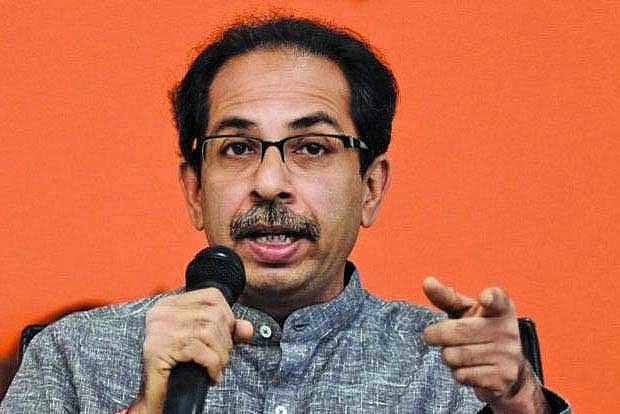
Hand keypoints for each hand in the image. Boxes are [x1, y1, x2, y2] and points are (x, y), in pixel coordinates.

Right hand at [130, 288, 253, 413]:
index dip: (227, 317)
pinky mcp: (157, 348)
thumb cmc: (177, 368)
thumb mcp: (204, 343)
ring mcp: (158, 328)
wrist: (156, 395)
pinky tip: (212, 375)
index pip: (211, 296)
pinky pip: (199, 350)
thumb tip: (247, 328)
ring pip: (209, 332)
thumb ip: (225, 331)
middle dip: (225, 340)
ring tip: (218, 367)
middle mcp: (162, 312)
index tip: (226, 337)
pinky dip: (213, 364)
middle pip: (213, 315)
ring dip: (221, 354)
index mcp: (170, 304)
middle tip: (221, 358)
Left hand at [422, 277, 547, 412]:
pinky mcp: (503, 377)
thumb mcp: (466, 312)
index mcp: (501, 308)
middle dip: (435, 335)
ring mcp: (508, 354)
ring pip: (454, 356)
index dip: (490, 297)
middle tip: (431, 335)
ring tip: (457, 352)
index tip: (485, 297)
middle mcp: (508, 329)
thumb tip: (427, 281)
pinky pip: (462, 375)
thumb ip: (447, 297)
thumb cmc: (480, 331)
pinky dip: (458, 373)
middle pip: (455, 331)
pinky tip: (470, 368)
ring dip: (447, 356)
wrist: (508, 370)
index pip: (497, 299)